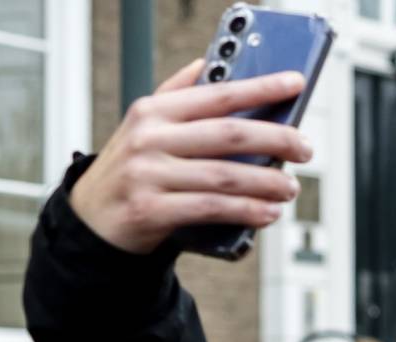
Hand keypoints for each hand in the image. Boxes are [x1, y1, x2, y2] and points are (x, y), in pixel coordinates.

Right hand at [69, 60, 312, 254]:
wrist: (90, 221)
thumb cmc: (129, 171)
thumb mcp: (144, 127)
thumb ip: (177, 95)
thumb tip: (209, 65)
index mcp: (153, 111)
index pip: (217, 94)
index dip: (261, 88)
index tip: (295, 83)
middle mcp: (149, 138)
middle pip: (228, 134)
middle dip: (277, 139)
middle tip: (305, 148)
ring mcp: (148, 175)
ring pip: (224, 175)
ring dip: (267, 182)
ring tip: (290, 187)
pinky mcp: (151, 210)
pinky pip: (212, 208)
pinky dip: (247, 211)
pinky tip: (268, 213)